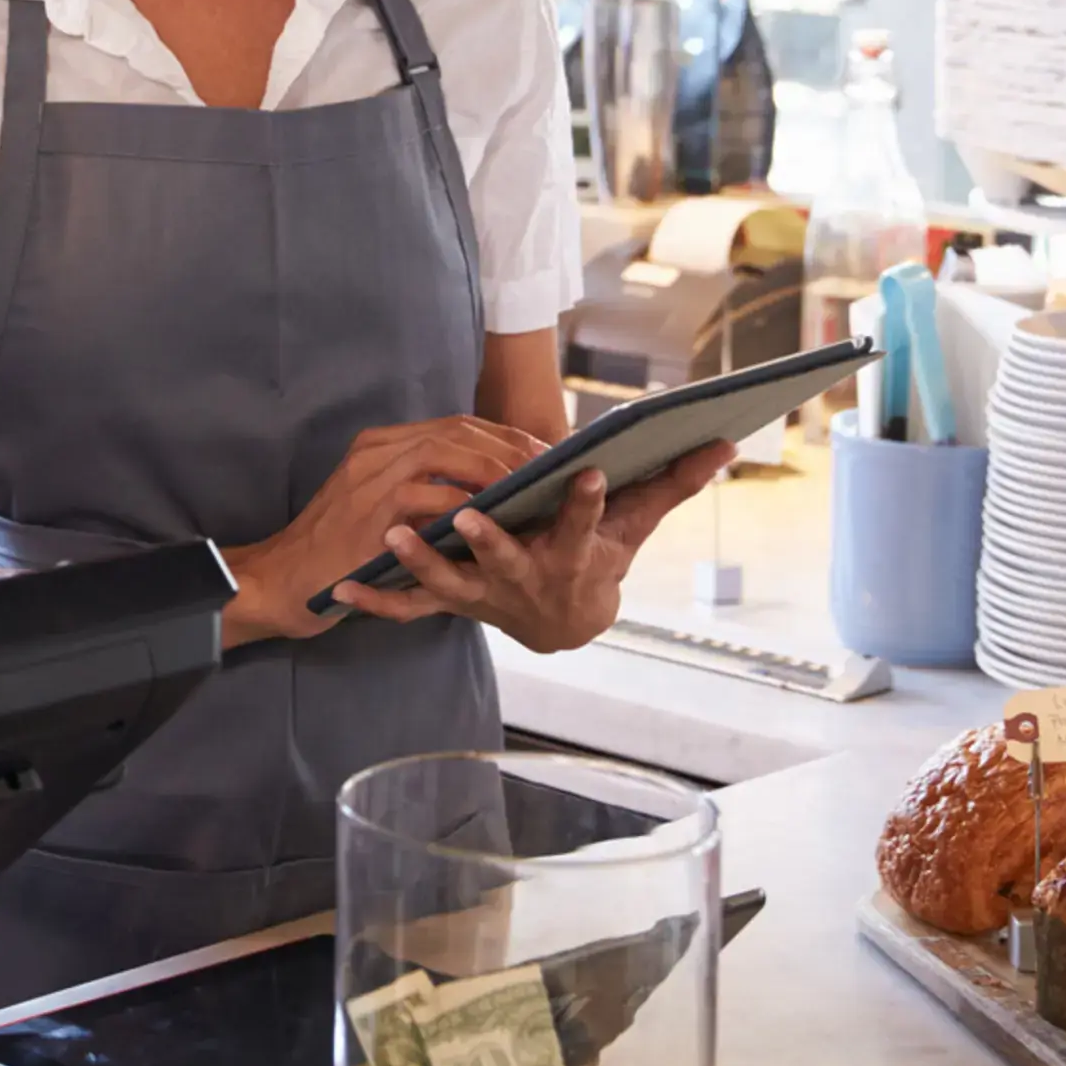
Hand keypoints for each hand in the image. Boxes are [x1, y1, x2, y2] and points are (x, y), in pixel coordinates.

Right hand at [222, 417, 545, 645]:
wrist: (284, 582)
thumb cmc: (337, 552)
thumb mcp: (378, 508)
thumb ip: (421, 490)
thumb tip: (484, 488)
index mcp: (380, 445)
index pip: (455, 425)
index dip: (502, 436)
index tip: (541, 453)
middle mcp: (376, 450)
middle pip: (458, 430)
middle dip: (509, 446)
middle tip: (550, 467)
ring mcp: (372, 477)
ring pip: (448, 450)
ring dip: (495, 467)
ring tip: (532, 488)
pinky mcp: (373, 510)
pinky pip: (432, 495)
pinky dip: (468, 501)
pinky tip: (499, 515)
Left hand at [331, 441, 729, 653]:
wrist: (566, 623)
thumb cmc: (601, 561)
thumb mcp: (637, 526)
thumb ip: (672, 483)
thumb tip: (723, 442)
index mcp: (572, 556)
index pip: (583, 526)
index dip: (586, 502)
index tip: (585, 472)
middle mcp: (525, 579)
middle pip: (506, 560)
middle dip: (489, 541)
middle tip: (467, 516)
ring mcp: (484, 595)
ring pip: (450, 583)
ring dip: (421, 563)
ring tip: (393, 537)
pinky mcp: (452, 604)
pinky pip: (409, 610)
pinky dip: (376, 603)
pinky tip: (341, 593)